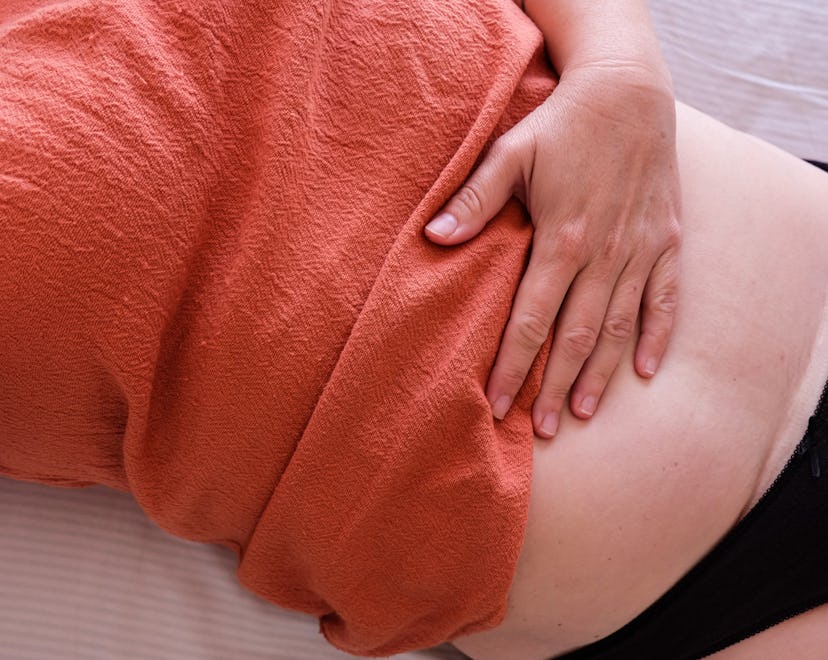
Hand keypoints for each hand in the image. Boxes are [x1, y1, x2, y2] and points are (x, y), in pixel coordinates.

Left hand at [424, 62, 680, 437]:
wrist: (628, 91)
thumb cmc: (563, 124)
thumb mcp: (511, 152)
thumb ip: (475, 200)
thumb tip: (433, 238)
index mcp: (559, 240)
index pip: (530, 321)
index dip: (511, 367)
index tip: (495, 405)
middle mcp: (602, 255)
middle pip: (574, 337)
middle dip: (554, 387)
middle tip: (543, 429)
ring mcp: (639, 250)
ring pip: (618, 327)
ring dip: (600, 374)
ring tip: (583, 413)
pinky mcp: (666, 240)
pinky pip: (664, 298)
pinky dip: (656, 336)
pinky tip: (645, 372)